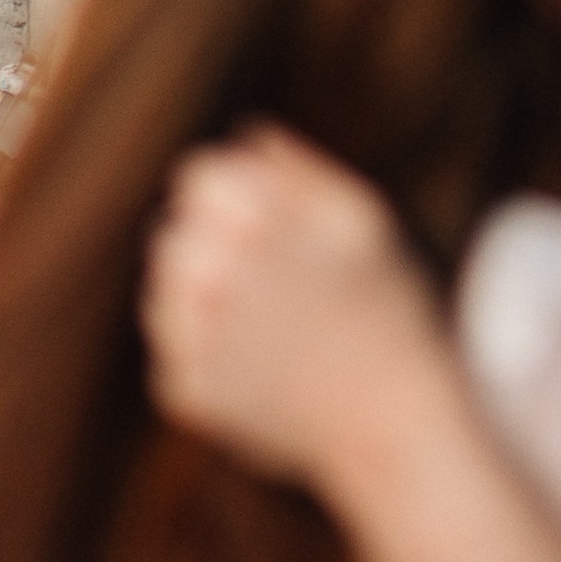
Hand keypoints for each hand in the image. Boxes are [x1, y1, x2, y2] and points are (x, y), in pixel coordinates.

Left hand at [145, 126, 454, 492]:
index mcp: (251, 214)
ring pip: (165, 292)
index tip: (275, 228)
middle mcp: (207, 269)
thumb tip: (246, 137)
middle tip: (282, 285)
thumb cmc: (389, 311)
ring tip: (276, 329)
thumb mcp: (362, 219)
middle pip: (174, 233)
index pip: (196, 177)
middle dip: (217, 247)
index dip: (236, 197)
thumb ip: (297, 168)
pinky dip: (213, 358)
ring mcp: (190, 336)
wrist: (395, 424)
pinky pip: (178, 351)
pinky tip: (265, 370)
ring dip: (205, 300)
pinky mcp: (184, 390)